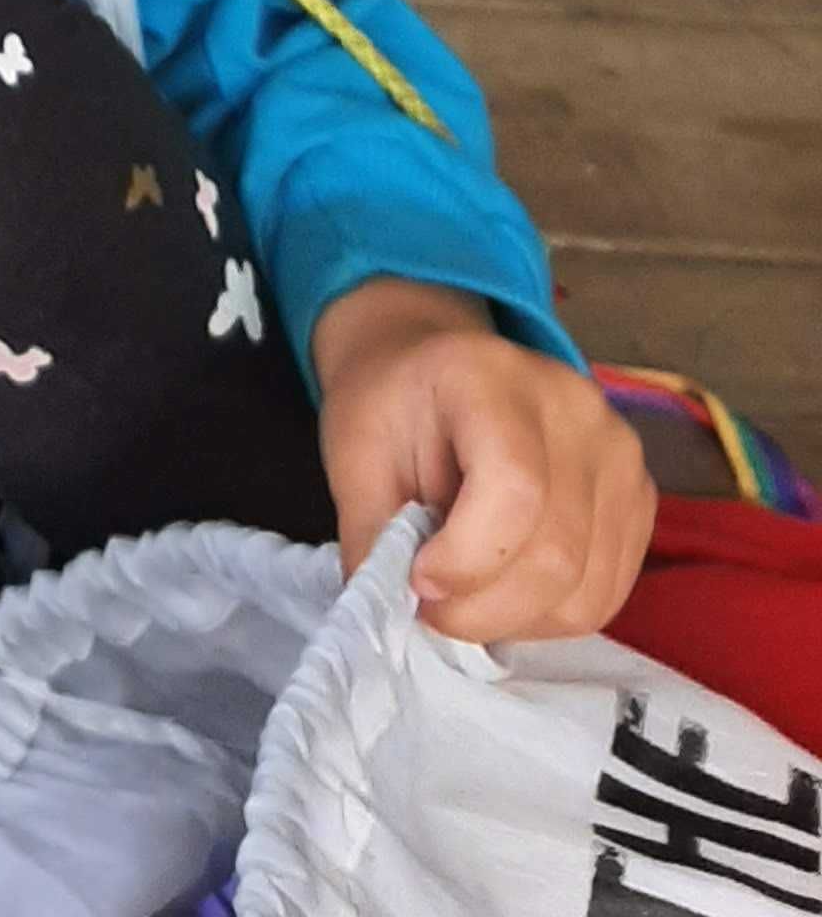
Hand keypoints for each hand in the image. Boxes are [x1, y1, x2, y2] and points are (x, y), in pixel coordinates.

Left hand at [312, 278, 654, 642]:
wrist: (440, 373)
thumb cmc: (394, 406)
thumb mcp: (354, 452)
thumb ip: (369, 532)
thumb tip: (383, 611)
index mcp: (494, 376)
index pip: (516, 488)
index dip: (466, 559)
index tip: (417, 579)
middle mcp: (577, 409)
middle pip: (556, 554)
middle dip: (483, 608)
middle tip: (431, 608)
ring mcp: (620, 455)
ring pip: (585, 591)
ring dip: (515, 620)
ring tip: (464, 597)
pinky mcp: (640, 500)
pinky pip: (604, 595)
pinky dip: (549, 616)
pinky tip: (504, 591)